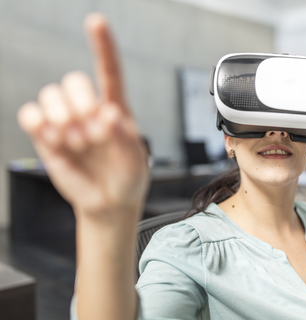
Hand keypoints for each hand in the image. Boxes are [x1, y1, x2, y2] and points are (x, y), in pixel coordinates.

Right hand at [17, 13, 148, 222]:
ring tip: (78, 143)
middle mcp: (89, 109)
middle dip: (81, 105)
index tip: (96, 22)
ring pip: (50, 96)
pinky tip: (53, 138)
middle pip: (74, 81)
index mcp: (115, 108)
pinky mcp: (46, 137)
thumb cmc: (128, 177)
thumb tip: (109, 115)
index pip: (109, 71)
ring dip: (63, 119)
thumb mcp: (136, 160)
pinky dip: (37, 123)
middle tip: (94, 135)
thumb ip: (125, 138)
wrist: (109, 202)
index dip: (103, 46)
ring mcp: (66, 122)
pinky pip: (30, 115)